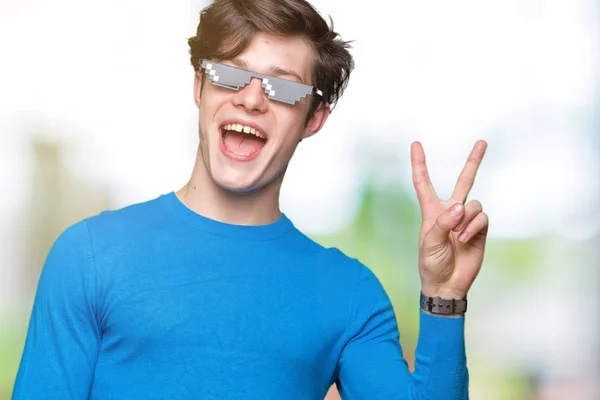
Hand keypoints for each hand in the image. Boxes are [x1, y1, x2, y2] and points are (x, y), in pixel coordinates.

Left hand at [411, 140, 488, 299]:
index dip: (419, 164)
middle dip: (474, 162)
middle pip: (464, 181)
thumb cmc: (431, 263)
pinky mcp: (480, 229)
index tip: (416, 144)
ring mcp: (467, 220)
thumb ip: (443, 223)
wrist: (448, 284)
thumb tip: (460, 206)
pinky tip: (466, 239)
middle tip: (482, 141)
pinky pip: (482, 217)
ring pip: (473, 203)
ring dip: (466, 218)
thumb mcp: (430, 243)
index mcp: (431, 211)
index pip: (423, 183)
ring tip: (459, 236)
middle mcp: (450, 211)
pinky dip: (474, 226)